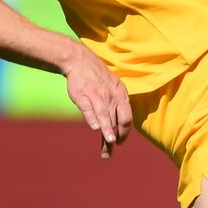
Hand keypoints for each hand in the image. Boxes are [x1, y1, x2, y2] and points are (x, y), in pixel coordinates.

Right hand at [63, 44, 131, 158]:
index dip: (125, 131)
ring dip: (107, 129)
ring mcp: (96, 95)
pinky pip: (88, 108)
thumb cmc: (98, 78)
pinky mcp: (82, 95)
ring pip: (104, 115)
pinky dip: (92, 117)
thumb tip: (119, 125)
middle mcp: (110, 96)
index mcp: (121, 95)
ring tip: (109, 142)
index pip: (127, 117)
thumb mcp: (114, 88)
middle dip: (116, 135)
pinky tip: (94, 127)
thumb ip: (117, 105)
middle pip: (116, 119)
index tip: (120, 142)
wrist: (80, 61)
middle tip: (113, 146)